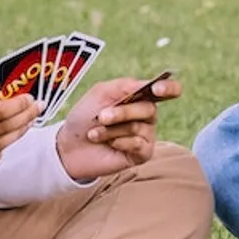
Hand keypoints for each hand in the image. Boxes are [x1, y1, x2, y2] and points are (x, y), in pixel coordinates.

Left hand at [56, 74, 180, 181]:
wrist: (70, 146)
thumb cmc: (85, 117)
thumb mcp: (100, 93)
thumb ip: (124, 85)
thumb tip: (146, 84)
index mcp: (139, 97)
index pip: (167, 90)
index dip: (168, 88)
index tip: (157, 88)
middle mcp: (146, 116)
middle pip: (149, 109)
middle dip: (123, 112)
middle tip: (101, 116)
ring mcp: (145, 135)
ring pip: (139, 127)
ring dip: (112, 130)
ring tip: (96, 133)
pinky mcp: (142, 154)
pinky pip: (139, 145)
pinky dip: (120, 142)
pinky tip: (109, 144)